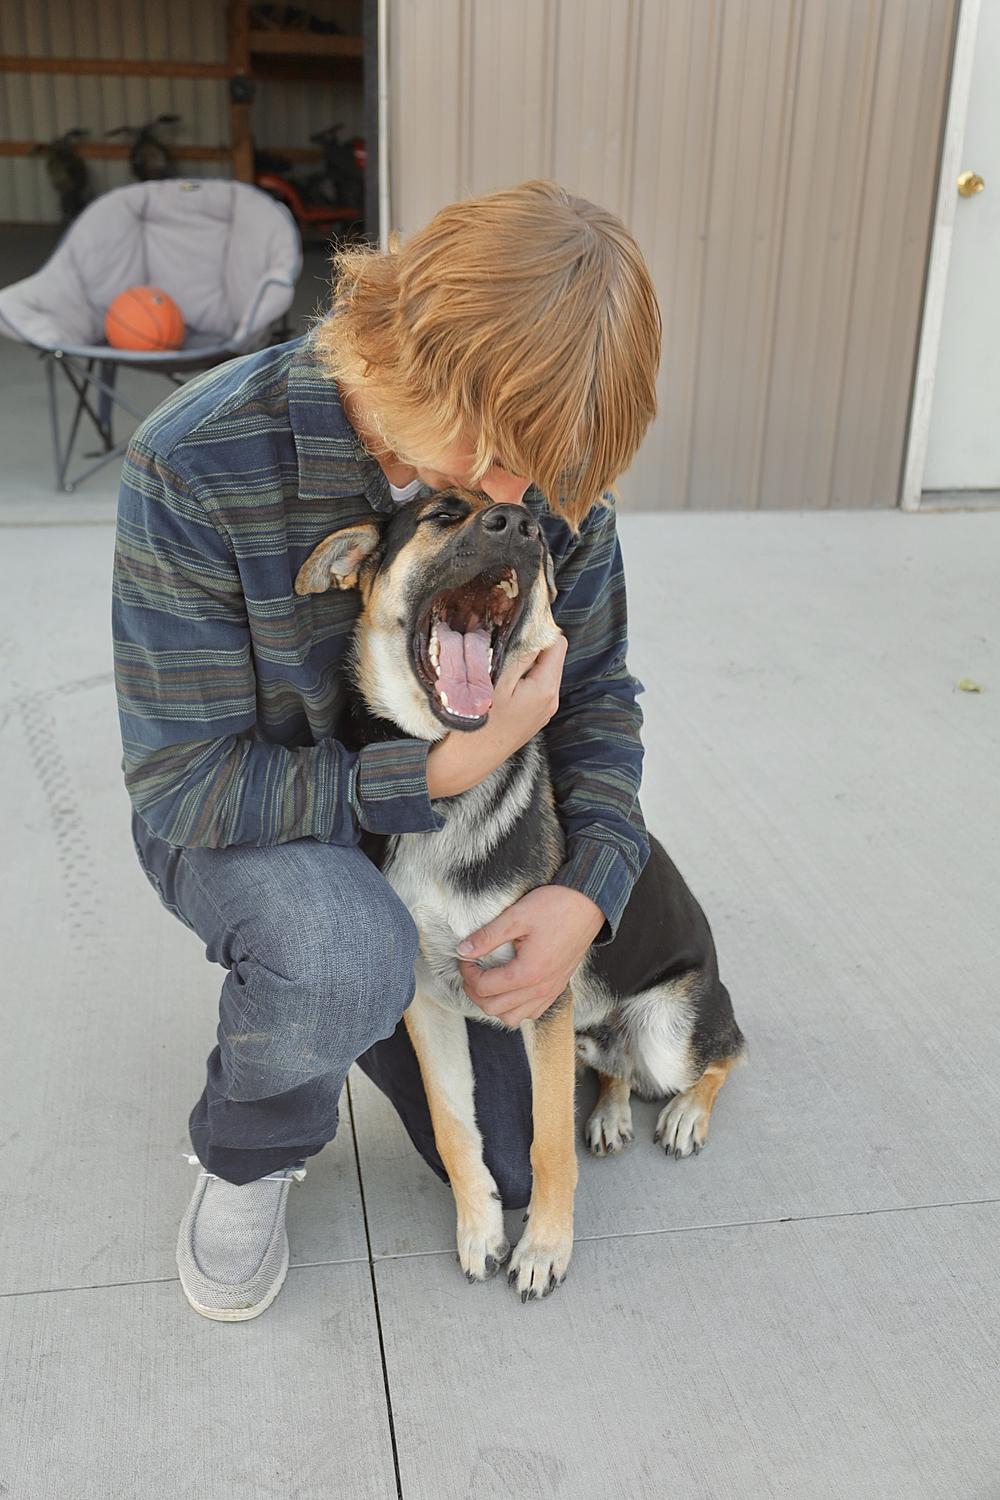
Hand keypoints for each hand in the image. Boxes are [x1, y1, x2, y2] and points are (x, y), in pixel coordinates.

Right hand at [426, 635, 566, 799]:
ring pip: (540, 671)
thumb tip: (534, 628)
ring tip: (498, 662)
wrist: (469, 761)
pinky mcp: (532, 717)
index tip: (515, 626)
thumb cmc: (479, 722)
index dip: (540, 630)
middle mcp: (551, 700)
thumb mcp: (497, 681)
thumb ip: (519, 653)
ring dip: (522, 662)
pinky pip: (532, 687)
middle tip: (501, 641)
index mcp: (546, 688)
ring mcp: (543, 710)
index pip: (557, 643)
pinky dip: (519, 678)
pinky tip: (499, 682)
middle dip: (530, 645)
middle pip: (550, 657)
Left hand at [457, 885, 604, 1026]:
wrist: (588, 905)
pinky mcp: (557, 988)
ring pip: (512, 1018)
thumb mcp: (516, 916)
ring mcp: (550, 991)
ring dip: (493, 1003)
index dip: (467, 973)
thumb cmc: (555, 906)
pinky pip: (531, 1012)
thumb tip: (462, 950)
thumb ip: (487, 936)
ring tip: (487, 981)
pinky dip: (514, 1007)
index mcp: (528, 973)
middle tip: (471, 969)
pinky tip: (509, 987)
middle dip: (474, 990)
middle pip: (493, 1008)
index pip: (484, 988)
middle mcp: (540, 989)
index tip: (465, 957)